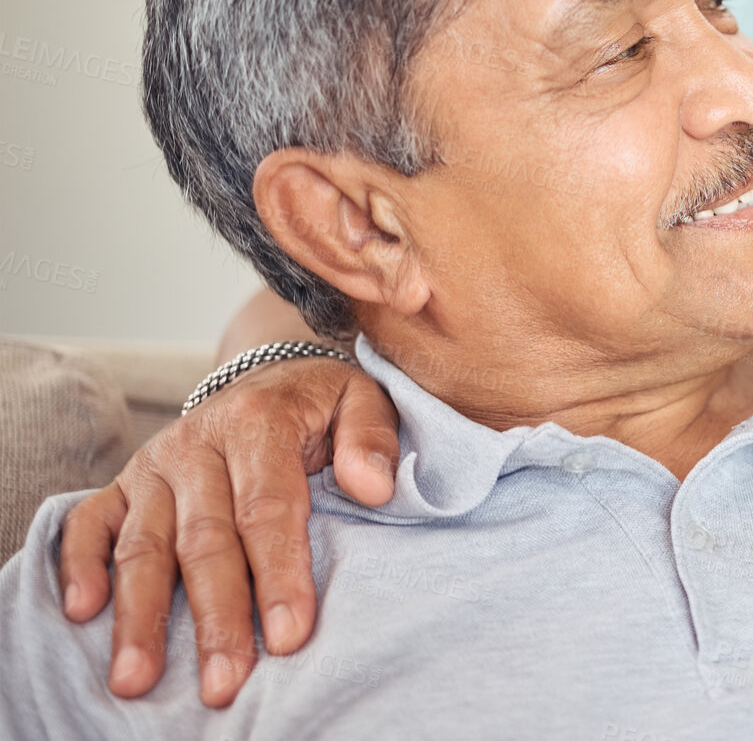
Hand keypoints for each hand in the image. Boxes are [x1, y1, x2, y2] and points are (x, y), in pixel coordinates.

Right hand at [57, 357, 399, 706]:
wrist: (268, 372)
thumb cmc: (319, 403)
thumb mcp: (361, 399)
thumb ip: (372, 438)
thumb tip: (373, 487)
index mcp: (258, 422)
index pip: (268, 509)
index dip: (278, 575)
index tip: (288, 637)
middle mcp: (196, 445)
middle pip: (204, 540)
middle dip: (215, 617)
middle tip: (223, 682)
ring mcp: (153, 466)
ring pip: (143, 546)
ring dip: (140, 616)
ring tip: (139, 678)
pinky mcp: (122, 484)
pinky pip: (88, 524)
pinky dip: (79, 565)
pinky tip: (82, 613)